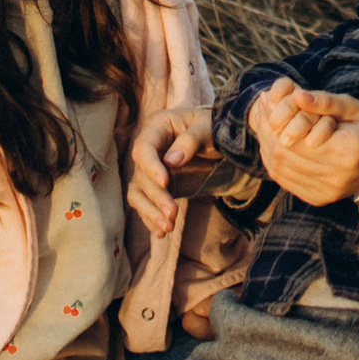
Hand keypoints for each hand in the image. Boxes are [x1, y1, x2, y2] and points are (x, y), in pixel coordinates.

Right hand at [129, 101, 215, 234]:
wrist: (219, 141)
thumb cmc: (213, 128)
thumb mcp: (208, 128)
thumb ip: (191, 140)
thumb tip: (172, 161)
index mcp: (157, 127)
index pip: (144, 148)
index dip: (151, 167)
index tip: (165, 183)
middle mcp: (149, 148)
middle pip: (142, 176)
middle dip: (156, 197)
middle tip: (173, 214)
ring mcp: (150, 169)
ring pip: (139, 193)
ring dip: (151, 212)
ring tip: (167, 227)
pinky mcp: (156, 186)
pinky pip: (146, 203)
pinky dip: (151, 218)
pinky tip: (162, 232)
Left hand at [248, 79, 358, 208]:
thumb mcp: (354, 107)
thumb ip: (324, 101)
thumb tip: (296, 95)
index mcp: (346, 151)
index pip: (294, 137)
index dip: (274, 118)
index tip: (266, 99)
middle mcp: (334, 176)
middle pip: (284, 154)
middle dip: (267, 130)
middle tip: (261, 108)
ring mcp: (325, 192)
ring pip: (280, 169)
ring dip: (267, 145)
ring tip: (264, 123)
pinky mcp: (318, 198)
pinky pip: (285, 180)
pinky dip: (275, 160)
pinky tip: (273, 143)